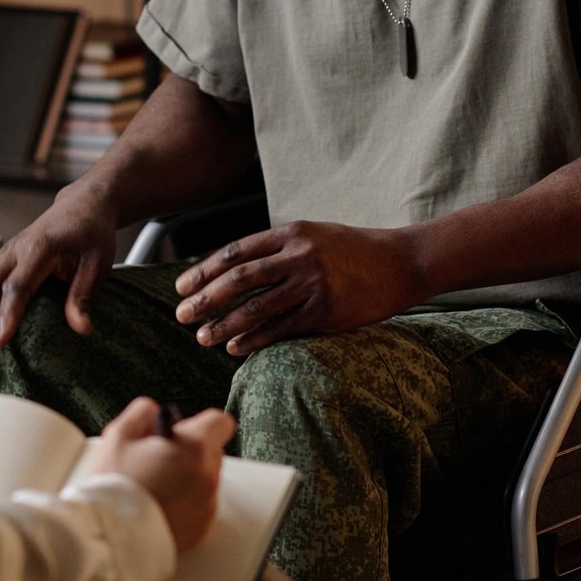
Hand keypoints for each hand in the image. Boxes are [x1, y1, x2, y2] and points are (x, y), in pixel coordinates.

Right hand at [0, 190, 116, 360]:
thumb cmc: (91, 232)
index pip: (18, 286)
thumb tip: (82, 328)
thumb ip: (84, 293)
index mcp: (40, 249)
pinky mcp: (0, 260)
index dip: (6, 315)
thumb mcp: (98, 261)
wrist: (82, 204)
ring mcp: (4, 254)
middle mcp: (15, 250)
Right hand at [84, 397, 235, 551]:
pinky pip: (199, 507)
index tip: (184, 429)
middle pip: (211, 452)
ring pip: (205, 480)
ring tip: (155, 485)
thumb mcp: (119, 434)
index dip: (200, 423)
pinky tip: (159, 505)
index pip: (220, 422)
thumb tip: (153, 411)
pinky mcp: (200, 529)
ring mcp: (206, 505)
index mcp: (194, 448)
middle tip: (160, 458)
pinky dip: (185, 504)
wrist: (113, 536)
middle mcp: (207, 476)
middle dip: (189, 452)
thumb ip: (142, 412)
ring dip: (187, 478)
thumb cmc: (116, 487)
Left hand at [173, 221, 424, 355]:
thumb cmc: (351, 250)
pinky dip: (254, 339)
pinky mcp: (325, 310)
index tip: (181, 286)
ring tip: (202, 337)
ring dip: (224, 324)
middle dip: (205, 298)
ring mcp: (311, 283)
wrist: (399, 263)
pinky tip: (235, 348)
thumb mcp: (312, 235)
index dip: (204, 271)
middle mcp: (298, 255)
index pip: (235, 252)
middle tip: (182, 314)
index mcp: (290, 232)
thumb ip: (276, 248)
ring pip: (256, 306)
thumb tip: (233, 268)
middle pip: (238, 279)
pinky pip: (281, 327)